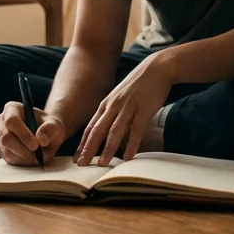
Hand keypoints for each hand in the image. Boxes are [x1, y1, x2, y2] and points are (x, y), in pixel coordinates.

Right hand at [0, 102, 66, 165]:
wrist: (45, 136)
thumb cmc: (49, 127)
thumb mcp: (55, 125)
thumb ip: (50, 129)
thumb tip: (41, 140)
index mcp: (12, 108)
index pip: (11, 121)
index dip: (22, 134)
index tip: (35, 145)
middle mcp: (1, 121)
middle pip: (5, 138)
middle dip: (23, 149)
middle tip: (37, 155)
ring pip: (7, 151)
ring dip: (24, 157)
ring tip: (38, 156)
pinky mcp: (2, 150)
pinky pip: (9, 159)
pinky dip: (23, 162)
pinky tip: (32, 157)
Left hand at [76, 50, 177, 165]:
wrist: (157, 68)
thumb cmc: (138, 84)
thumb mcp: (119, 96)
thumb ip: (112, 111)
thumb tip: (105, 128)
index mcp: (106, 104)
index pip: (90, 127)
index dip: (83, 143)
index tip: (76, 158)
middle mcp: (114, 106)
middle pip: (97, 130)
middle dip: (88, 149)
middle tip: (81, 165)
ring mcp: (128, 108)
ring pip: (114, 132)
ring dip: (107, 149)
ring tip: (102, 165)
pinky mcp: (143, 109)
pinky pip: (136, 130)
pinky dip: (131, 144)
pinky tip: (128, 157)